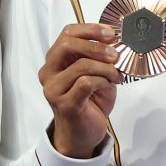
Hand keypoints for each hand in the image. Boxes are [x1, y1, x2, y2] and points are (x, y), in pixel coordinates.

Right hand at [40, 23, 121, 157]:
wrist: (82, 135)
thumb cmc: (89, 102)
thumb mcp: (96, 74)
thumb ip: (99, 58)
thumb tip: (117, 42)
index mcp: (55, 61)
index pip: (67, 33)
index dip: (90, 30)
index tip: (111, 34)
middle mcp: (48, 72)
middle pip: (68, 45)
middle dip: (96, 46)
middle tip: (115, 54)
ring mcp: (53, 89)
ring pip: (81, 65)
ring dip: (105, 68)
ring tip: (115, 76)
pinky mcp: (64, 103)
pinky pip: (86, 83)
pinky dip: (102, 80)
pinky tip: (108, 85)